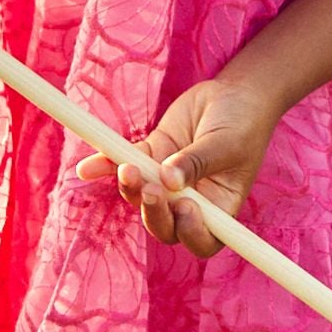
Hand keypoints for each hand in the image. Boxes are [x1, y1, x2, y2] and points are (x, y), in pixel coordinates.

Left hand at [75, 75, 281, 257]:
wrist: (233, 91)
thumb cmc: (243, 122)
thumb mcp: (226, 143)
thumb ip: (197, 162)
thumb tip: (167, 181)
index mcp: (220, 207)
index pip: (204, 240)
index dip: (191, 234)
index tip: (185, 208)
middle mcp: (193, 202)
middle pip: (166, 226)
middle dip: (153, 212)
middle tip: (150, 188)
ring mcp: (168, 182)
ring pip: (141, 198)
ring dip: (130, 187)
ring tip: (127, 167)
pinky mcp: (152, 157)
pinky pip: (126, 166)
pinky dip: (106, 166)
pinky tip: (88, 167)